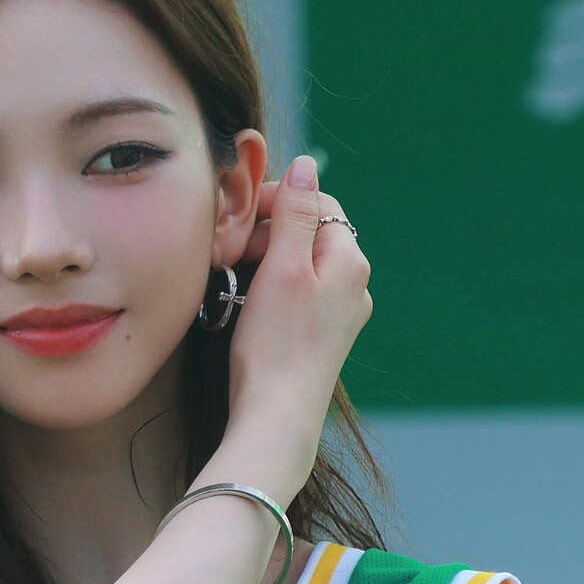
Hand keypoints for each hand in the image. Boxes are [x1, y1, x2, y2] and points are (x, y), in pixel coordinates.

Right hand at [222, 156, 371, 461]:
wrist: (276, 418)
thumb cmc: (276, 346)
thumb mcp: (282, 266)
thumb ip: (296, 212)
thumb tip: (305, 165)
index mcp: (350, 261)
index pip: (317, 203)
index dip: (275, 201)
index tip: (237, 218)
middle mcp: (354, 286)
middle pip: (307, 234)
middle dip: (265, 235)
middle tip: (229, 255)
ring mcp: (339, 315)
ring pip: (298, 266)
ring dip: (262, 264)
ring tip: (232, 283)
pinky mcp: (320, 339)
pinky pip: (295, 297)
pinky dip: (268, 292)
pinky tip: (246, 308)